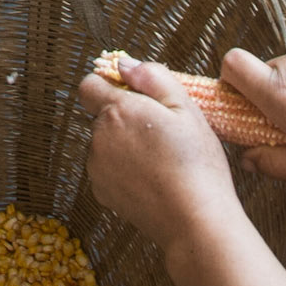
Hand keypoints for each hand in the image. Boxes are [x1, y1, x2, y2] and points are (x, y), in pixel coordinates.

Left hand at [78, 59, 242, 253]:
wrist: (195, 221)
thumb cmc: (196, 163)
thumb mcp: (186, 107)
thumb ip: (152, 77)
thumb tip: (123, 64)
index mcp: (118, 111)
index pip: (89, 85)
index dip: (109, 85)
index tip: (134, 96)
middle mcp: (99, 137)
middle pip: (102, 116)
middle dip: (125, 118)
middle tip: (161, 133)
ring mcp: (97, 167)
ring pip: (105, 143)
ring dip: (124, 145)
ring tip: (160, 160)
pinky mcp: (101, 192)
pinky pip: (107, 169)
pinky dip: (123, 170)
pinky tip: (152, 179)